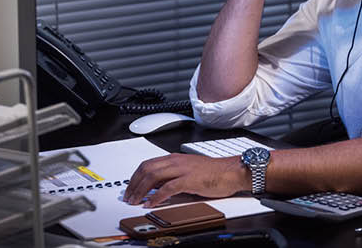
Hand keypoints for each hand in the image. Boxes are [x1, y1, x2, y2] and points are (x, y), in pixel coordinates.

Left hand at [123, 154, 249, 207]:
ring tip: (135, 201)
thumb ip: (174, 176)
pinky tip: (151, 203)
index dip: (135, 177)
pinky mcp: (189, 180)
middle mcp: (177, 161)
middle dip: (133, 184)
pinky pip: (167, 188)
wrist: (233, 171)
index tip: (130, 188)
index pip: (148, 164)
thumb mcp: (190, 171)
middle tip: (129, 196)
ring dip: (140, 190)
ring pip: (153, 176)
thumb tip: (159, 186)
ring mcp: (182, 170)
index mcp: (176, 159)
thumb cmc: (216, 172)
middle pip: (146, 169)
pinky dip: (156, 197)